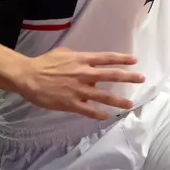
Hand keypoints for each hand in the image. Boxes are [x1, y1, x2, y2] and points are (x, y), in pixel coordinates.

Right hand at [14, 49, 143, 121]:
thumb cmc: (45, 63)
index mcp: (82, 60)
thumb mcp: (63, 53)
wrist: (29, 77)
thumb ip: (78, 57)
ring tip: (130, 104)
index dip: (122, 59)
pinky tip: (107, 116)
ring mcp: (79, 90)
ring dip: (119, 100)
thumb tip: (88, 59)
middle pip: (111, 75)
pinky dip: (99, 113)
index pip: (106, 58)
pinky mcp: (72, 103)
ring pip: (104, 96)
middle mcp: (84, 74)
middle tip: (141, 79)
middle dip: (128, 77)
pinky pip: (89, 110)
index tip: (134, 60)